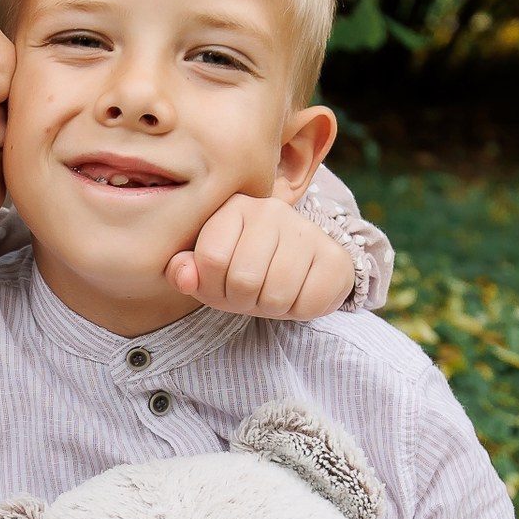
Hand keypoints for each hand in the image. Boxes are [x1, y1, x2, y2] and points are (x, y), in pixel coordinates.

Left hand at [168, 193, 358, 319]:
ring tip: (274, 293)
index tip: (223, 284)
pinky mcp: (334, 256)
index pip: (210, 258)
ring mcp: (306, 230)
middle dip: (243, 301)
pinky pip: (308, 304)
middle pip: (242, 279)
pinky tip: (299, 293)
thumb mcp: (209, 271)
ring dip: (271, 308)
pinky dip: (300, 311)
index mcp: (233, 207)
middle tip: (252, 293)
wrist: (303, 268)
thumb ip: (185, 272)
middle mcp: (271, 211)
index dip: (212, 286)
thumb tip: (184, 278)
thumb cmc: (246, 267)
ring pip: (276, 294)